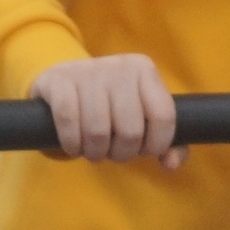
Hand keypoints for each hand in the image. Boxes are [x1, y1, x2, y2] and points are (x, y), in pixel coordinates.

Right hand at [30, 54, 180, 167]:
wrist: (63, 81)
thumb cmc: (110, 105)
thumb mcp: (140, 117)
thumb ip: (166, 144)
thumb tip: (170, 164)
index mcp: (145, 70)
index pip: (164, 117)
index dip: (155, 145)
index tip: (143, 151)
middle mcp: (120, 65)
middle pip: (130, 131)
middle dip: (121, 153)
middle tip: (112, 152)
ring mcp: (87, 70)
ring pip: (98, 130)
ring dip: (95, 152)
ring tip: (93, 151)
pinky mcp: (59, 80)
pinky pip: (69, 121)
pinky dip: (72, 144)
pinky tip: (73, 147)